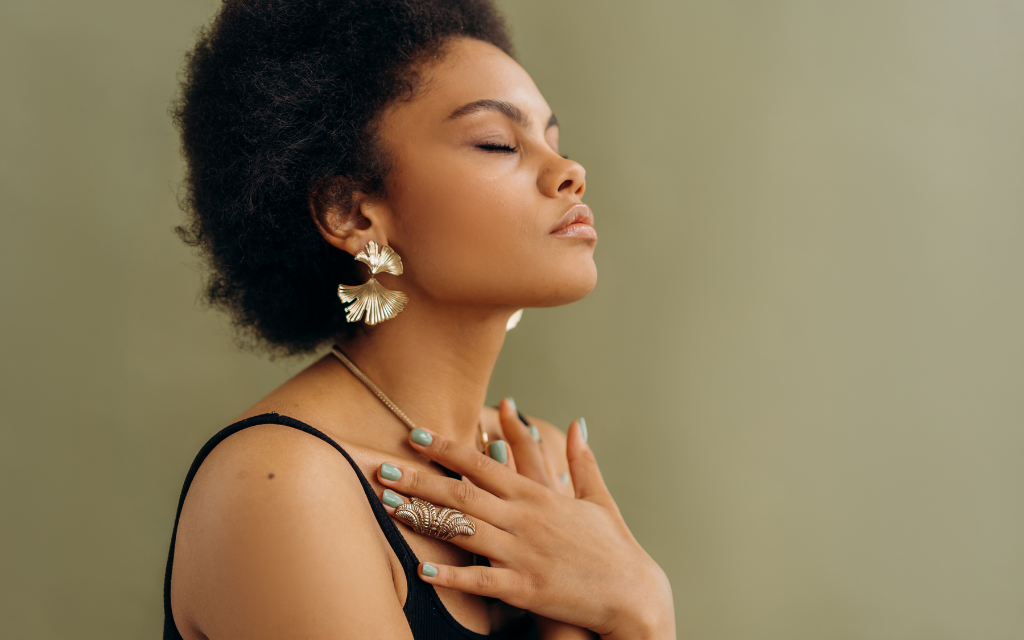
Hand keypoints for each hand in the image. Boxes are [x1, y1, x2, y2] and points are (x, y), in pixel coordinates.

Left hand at [375, 417, 675, 638]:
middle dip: (420, 479)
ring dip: (423, 518)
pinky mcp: (525, 587)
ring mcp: (524, 553)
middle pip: (463, 493)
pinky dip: (452, 575)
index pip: (484, 463)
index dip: (447, 448)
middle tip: (383, 467)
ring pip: (464, 530)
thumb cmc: (614, 549)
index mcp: (540, 495)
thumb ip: (582, 461)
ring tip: (390, 506)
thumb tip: (577, 423)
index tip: (416, 434)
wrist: (633, 597)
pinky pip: (481, 580)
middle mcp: (526, 519)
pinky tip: (424, 569)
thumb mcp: (598, 499)